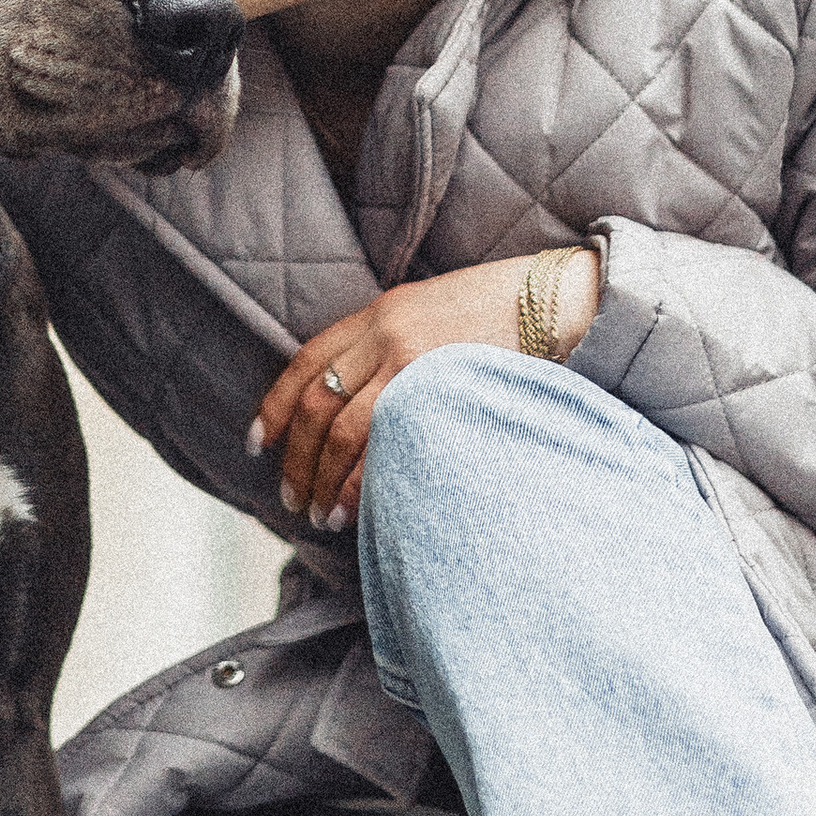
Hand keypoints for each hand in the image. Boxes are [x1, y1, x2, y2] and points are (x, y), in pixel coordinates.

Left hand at [248, 245, 599, 533]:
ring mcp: (413, 363)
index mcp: (377, 313)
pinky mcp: (442, 392)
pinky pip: (384, 448)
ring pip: (343, 432)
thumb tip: (351, 400)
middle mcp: (386, 335)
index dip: (276, 406)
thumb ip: (387, 344)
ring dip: (323, 480)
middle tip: (289, 497)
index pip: (306, 362)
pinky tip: (353, 510)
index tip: (260, 443)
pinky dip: (361, 484)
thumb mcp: (427, 311)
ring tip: (318, 514)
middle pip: (318, 404)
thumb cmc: (495, 312)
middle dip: (298, 458)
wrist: (555, 301)